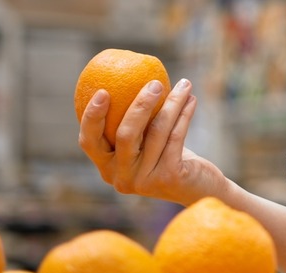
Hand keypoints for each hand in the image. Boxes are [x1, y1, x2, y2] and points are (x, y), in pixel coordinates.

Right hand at [78, 79, 226, 205]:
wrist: (196, 187)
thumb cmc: (165, 155)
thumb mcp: (143, 140)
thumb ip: (130, 120)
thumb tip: (122, 73)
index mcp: (106, 167)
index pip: (89, 142)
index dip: (91, 117)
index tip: (102, 90)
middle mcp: (120, 178)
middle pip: (124, 135)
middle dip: (140, 105)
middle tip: (154, 83)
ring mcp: (143, 181)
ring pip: (156, 132)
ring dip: (172, 103)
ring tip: (184, 84)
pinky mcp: (167, 179)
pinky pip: (175, 138)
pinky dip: (184, 116)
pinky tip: (191, 99)